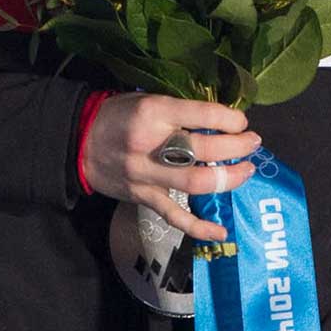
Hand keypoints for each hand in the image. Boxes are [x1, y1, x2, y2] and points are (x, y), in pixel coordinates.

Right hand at [82, 94, 259, 242]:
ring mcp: (146, 175)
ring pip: (195, 182)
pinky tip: (221, 231)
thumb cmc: (118, 116)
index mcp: (153, 112)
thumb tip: (221, 118)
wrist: (77, 143)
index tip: (242, 121)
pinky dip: (199, 228)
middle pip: (203, 149)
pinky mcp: (143, 197)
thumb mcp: (147, 99)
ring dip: (228, 178)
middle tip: (253, 143)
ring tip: (247, 170)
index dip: (229, 118)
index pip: (200, 114)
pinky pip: (175, 216)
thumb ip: (180, 110)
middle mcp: (150, 144)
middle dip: (236, 147)